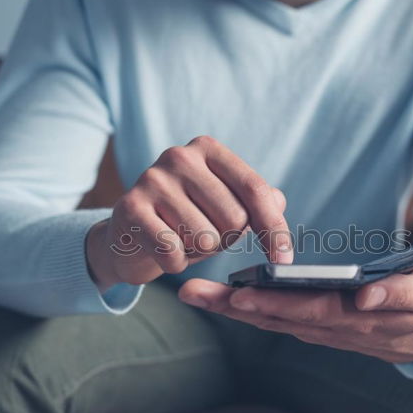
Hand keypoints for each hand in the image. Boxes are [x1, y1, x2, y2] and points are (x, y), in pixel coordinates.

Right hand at [87, 136, 291, 290]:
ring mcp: (152, 179)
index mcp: (208, 149)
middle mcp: (179, 156)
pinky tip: (163, 252)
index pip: (254, 189)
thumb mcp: (225, 207)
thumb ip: (256, 202)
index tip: (283, 260)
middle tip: (203, 236)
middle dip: (225, 240)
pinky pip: (173, 252)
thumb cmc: (186, 220)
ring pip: (205, 239)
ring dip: (198, 253)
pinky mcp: (130, 208)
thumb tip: (278, 202)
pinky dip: (175, 263)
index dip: (274, 228)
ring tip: (180, 240)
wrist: (129, 236)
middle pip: (234, 218)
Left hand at [179, 264, 412, 362]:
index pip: (308, 310)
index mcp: (354, 316)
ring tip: (193, 294)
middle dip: (233, 306)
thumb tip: (365, 295)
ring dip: (230, 309)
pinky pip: (275, 320)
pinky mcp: (313, 325)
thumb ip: (401, 294)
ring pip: (269, 320)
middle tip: (194, 293)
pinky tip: (219, 299)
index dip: (274, 304)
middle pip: (275, 317)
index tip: (241, 295)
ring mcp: (319, 330)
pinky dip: (245, 311)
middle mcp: (329, 328)